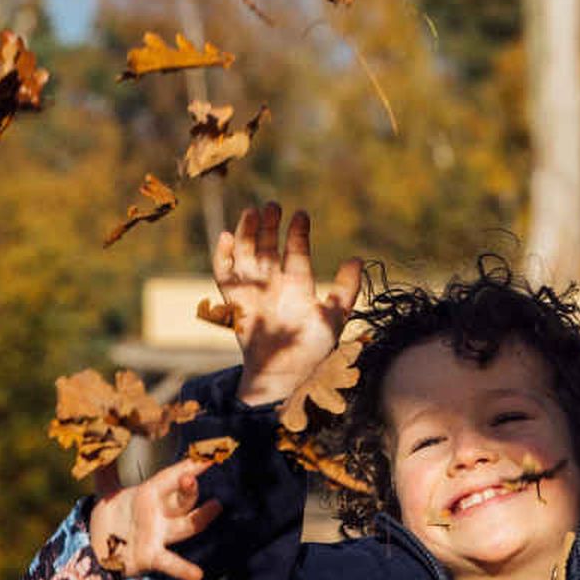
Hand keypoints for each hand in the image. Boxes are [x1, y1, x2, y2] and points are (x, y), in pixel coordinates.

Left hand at [90, 449, 223, 579]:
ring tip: (216, 507)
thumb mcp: (106, 492)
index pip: (171, 477)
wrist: (97, 550)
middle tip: (190, 476)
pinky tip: (197, 575)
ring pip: (186, 526)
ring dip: (201, 518)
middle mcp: (159, 514)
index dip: (189, 465)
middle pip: (182, 500)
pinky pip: (170, 562)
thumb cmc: (109, 520)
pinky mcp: (152, 557)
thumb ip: (106, 471)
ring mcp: (158, 535)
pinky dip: (183, 568)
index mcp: (149, 495)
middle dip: (189, 489)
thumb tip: (100, 449)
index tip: (207, 454)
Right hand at [210, 204, 360, 412]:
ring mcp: (253, 290)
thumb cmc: (312, 349)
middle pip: (268, 246)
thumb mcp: (335, 319)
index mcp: (297, 284)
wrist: (282, 375)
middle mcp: (274, 283)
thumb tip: (357, 258)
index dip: (298, 233)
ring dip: (247, 232)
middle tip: (272, 205)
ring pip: (247, 253)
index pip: (296, 252)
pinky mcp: (234, 300)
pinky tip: (226, 236)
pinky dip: (222, 255)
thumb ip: (347, 291)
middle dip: (269, 225)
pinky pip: (224, 273)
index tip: (301, 214)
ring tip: (252, 211)